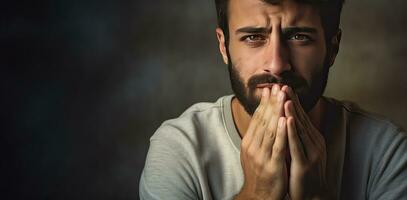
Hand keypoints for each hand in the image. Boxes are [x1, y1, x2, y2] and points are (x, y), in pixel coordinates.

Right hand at [235, 85, 287, 199]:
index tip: (270, 88)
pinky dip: (282, 132)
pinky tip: (287, 120)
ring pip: (270, 129)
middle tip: (277, 85)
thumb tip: (261, 118)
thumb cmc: (259, 173)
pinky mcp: (272, 165)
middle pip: (263, 120)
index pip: (257, 119)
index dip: (264, 103)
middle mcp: (253, 147)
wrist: (258, 196)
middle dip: (271, 102)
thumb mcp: (254, 152)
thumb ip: (258, 136)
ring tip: (283, 96)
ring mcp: (262, 156)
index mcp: (249, 143)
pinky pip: (278, 146)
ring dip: (277, 111)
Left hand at [282, 86, 329, 199]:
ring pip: (299, 129)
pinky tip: (288, 120)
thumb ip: (293, 134)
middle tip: (283, 85)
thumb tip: (284, 118)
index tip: (283, 86)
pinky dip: (292, 131)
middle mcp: (314, 142)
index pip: (300, 116)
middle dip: (291, 101)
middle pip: (301, 118)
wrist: (310, 195)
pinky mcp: (305, 163)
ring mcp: (311, 152)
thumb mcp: (298, 149)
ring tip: (285, 97)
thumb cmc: (301, 171)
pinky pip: (296, 145)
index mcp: (311, 138)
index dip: (291, 101)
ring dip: (292, 112)